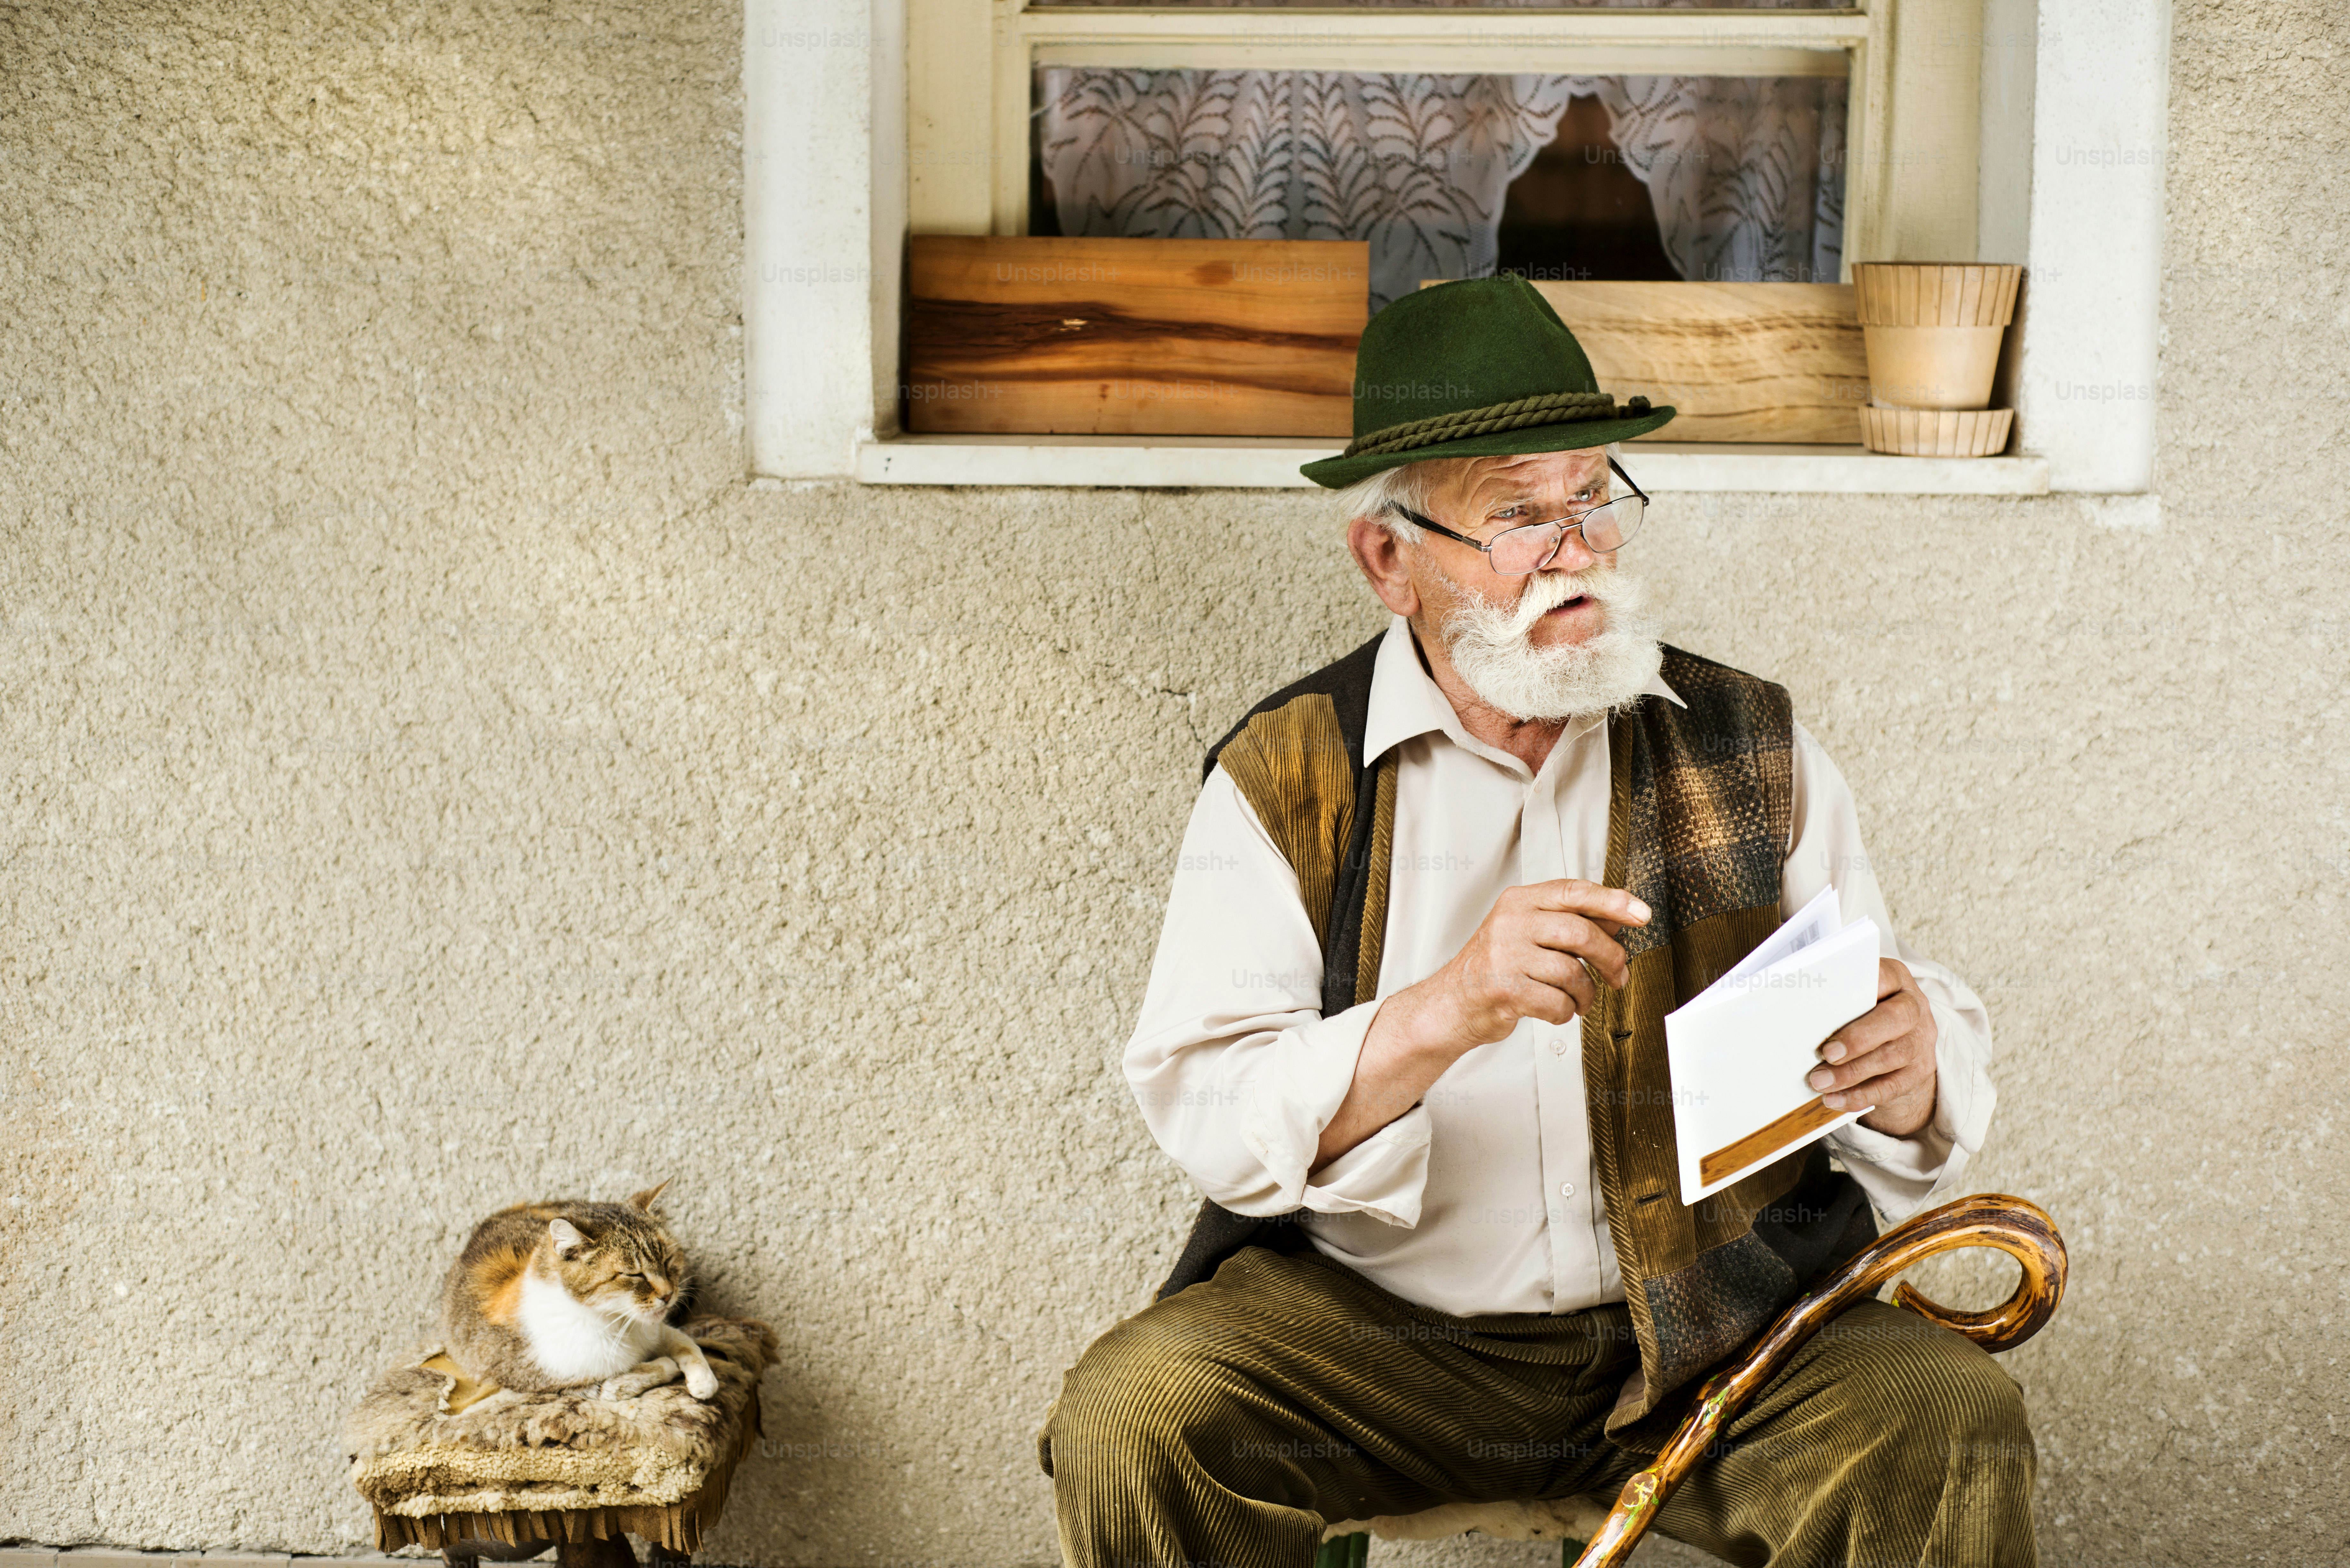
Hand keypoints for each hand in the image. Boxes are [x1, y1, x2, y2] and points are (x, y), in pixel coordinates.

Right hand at [1388, 879, 1650, 1058]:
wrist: (1452, 1003)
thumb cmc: (1496, 968)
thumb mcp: (1527, 933)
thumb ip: (1567, 922)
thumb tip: (1618, 920)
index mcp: (1518, 902)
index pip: (1574, 892)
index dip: (1613, 901)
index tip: (1641, 914)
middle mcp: (1510, 923)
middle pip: (1579, 932)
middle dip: (1609, 957)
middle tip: (1618, 975)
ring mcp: (1505, 956)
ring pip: (1572, 972)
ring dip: (1586, 994)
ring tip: (1582, 1000)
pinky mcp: (1504, 990)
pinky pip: (1557, 1002)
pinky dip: (1565, 1012)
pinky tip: (1558, 1010)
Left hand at [1808, 957, 1938, 1136]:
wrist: (1899, 1045)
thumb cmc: (1863, 1014)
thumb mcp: (1854, 997)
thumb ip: (1833, 996)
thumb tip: (1784, 1003)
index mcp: (1896, 979)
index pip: (1885, 976)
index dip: (1863, 989)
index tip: (1831, 1002)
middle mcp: (1914, 1007)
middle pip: (1896, 1019)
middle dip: (1858, 1038)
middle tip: (1826, 1053)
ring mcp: (1920, 1041)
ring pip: (1892, 1056)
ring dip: (1852, 1073)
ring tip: (1819, 1082)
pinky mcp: (1918, 1072)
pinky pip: (1892, 1087)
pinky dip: (1860, 1095)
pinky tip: (1834, 1100)